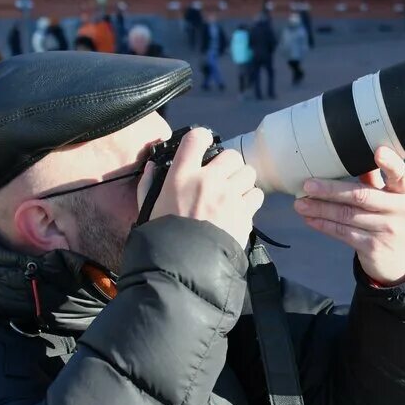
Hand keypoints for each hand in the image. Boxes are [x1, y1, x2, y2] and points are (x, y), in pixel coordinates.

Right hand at [138, 127, 262, 248]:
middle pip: (231, 155)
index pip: (197, 138)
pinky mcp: (244, 213)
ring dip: (242, 181)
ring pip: (248, 172)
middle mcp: (208, 180)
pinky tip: (240, 208)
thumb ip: (149, 184)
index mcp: (182, 175)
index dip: (202, 138)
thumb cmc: (162, 237)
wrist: (184, 266)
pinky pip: (256, 195)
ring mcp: (229, 196)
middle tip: (222, 179)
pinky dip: (250, 200)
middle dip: (228, 166)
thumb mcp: (148, 207)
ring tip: (233, 194)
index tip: (203, 147)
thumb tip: (153, 166)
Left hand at [293, 146, 404, 285]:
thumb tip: (348, 155)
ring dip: (321, 209)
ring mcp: (387, 230)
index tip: (377, 151)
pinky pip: (344, 233)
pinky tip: (310, 218)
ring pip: (348, 216)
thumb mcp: (391, 199)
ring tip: (300, 203)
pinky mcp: (373, 247)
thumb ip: (374, 180)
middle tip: (308, 184)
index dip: (390, 163)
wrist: (402, 260)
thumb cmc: (392, 219)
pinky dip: (324, 225)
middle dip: (332, 190)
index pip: (401, 174)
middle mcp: (400, 210)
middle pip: (362, 196)